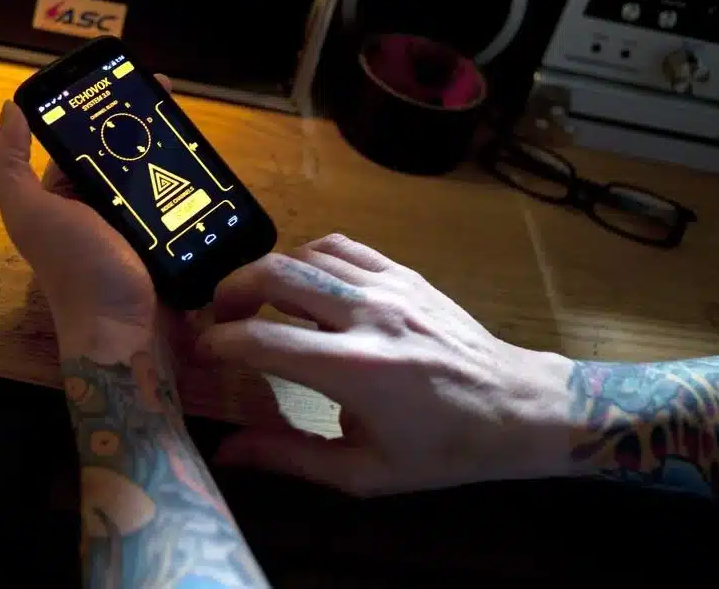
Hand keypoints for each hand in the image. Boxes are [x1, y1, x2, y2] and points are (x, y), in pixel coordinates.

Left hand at [0, 76, 172, 359]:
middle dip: (138, 119)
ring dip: (167, 143)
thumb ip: (9, 165)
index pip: (75, 139)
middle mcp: (97, 205)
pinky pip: (177, 195)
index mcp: (61, 195)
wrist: (128, 333)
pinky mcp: (168, 235)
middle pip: (118, 150)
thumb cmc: (77, 270)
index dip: (91, 108)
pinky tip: (202, 155)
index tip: (116, 79)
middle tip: (166, 91)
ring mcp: (136, 220)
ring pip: (150, 169)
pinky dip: (188, 175)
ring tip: (186, 117)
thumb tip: (10, 107)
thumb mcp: (31, 215)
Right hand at [196, 234, 575, 495]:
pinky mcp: (404, 272)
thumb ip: (290, 457)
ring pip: (305, 253)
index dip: (218, 342)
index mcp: (355, 369)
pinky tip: (300, 280)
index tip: (200, 353)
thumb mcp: (364, 472)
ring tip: (253, 298)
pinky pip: (342, 246)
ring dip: (267, 271)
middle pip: (276, 275)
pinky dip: (308, 256)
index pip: (261, 340)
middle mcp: (367, 315)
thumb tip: (227, 452)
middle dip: (231, 291)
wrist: (518, 408)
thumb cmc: (441, 450)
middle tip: (217, 316)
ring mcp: (388, 286)